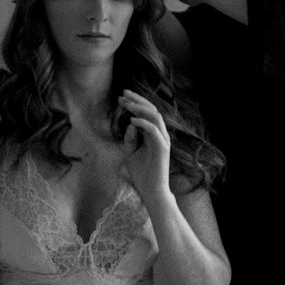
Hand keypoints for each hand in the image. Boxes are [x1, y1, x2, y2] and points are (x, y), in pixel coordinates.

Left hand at [115, 91, 174, 205]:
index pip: (147, 113)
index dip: (135, 103)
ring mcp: (163, 141)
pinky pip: (154, 131)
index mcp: (153, 134)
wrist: (150, 191)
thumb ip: (130, 138)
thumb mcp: (130, 152)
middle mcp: (160, 135)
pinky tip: (132, 120)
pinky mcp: (162, 149)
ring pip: (155, 117)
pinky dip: (143, 123)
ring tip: (127, 104)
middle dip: (137, 100)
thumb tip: (130, 123)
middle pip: (152, 110)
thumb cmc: (141, 173)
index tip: (121, 97)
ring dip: (140, 108)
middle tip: (123, 93)